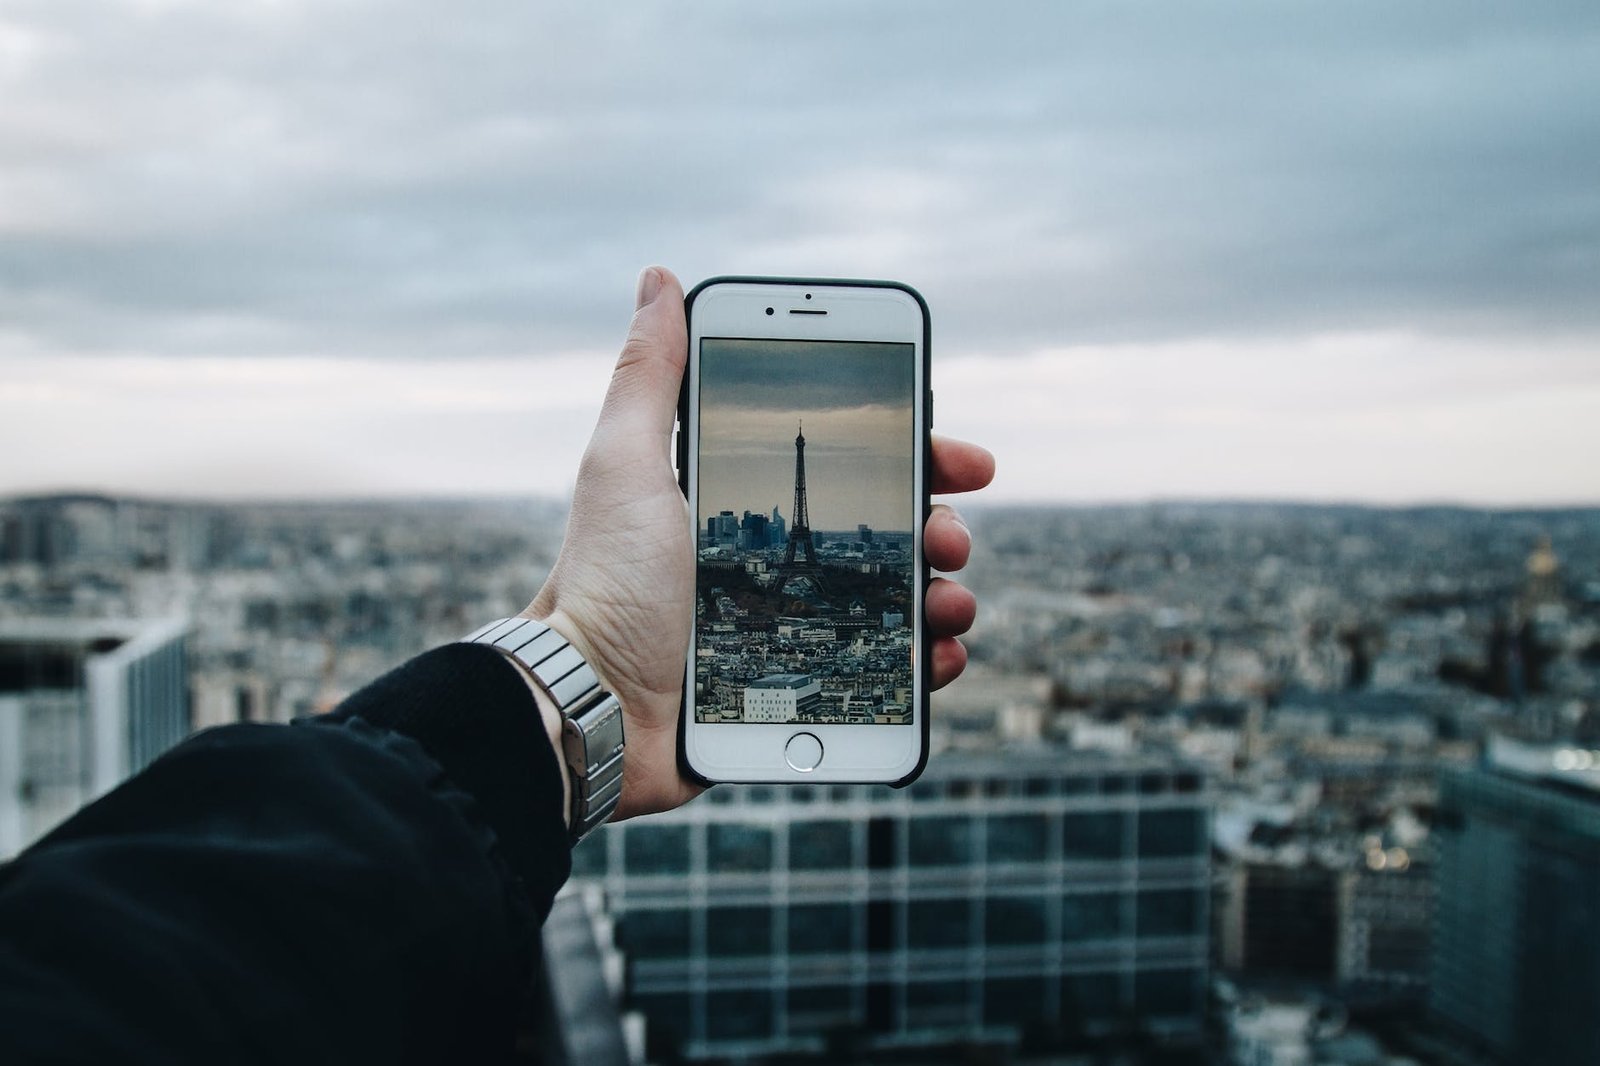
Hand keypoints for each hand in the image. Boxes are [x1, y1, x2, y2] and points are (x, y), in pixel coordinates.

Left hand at [528, 267, 993, 820]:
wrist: (590, 709)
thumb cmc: (603, 585)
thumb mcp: (624, 467)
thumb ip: (648, 378)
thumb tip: (659, 279)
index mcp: (742, 501)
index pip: (846, 463)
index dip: (909, 454)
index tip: (956, 455)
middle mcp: (775, 560)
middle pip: (886, 531)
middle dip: (937, 524)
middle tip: (952, 537)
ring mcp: (794, 626)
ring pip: (898, 600)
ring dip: (944, 592)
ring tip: (951, 601)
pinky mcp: (802, 689)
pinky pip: (886, 671)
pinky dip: (926, 661)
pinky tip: (938, 657)